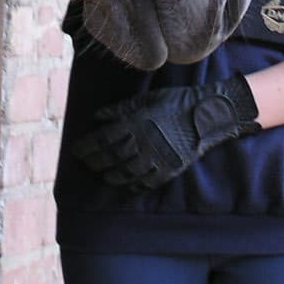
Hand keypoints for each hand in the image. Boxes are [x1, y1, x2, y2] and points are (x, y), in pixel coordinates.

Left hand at [71, 74, 260, 190]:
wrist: (207, 116)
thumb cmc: (176, 101)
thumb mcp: (147, 99)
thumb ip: (122, 109)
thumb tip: (98, 117)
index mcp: (136, 124)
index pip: (103, 139)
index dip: (87, 146)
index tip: (76, 149)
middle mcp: (142, 144)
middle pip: (110, 158)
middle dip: (94, 161)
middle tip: (85, 162)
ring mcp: (155, 160)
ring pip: (125, 173)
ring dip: (110, 175)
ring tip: (103, 174)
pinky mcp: (168, 171)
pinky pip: (145, 183)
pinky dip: (133, 184)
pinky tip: (127, 183)